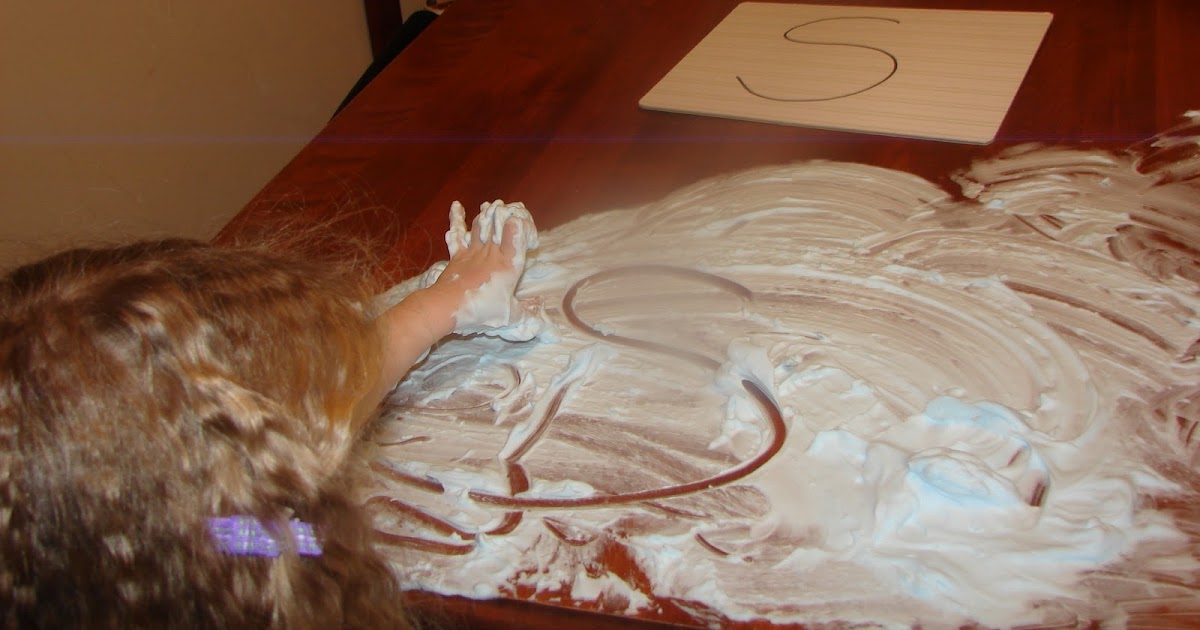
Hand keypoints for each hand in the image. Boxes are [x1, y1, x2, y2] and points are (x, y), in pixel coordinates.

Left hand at [425, 200, 549, 338]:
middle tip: (511, 207)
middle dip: (505, 213)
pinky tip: (456, 205)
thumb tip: (544, 328)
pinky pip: (457, 233)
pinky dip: (456, 219)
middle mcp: (492, 252)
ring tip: (491, 206)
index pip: (517, 233)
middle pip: (499, 223)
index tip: (526, 226)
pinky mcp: (457, 256)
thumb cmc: (481, 309)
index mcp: (508, 263)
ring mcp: (472, 252)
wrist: (447, 306)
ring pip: (481, 225)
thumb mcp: (509, 317)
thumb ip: (526, 317)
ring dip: (486, 214)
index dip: (522, 224)